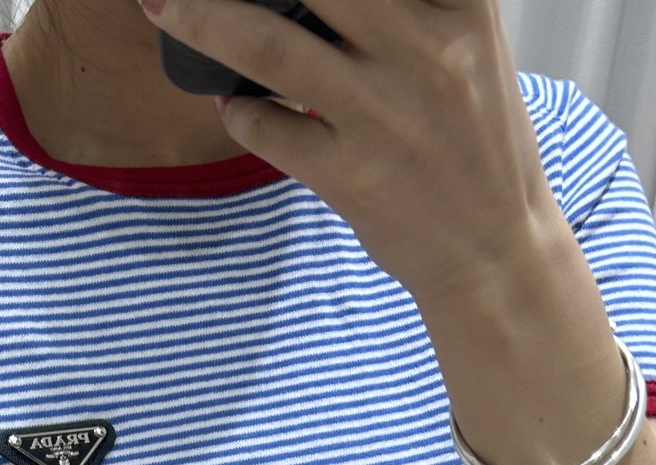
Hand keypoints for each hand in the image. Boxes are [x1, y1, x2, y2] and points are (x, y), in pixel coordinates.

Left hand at [141, 0, 559, 308]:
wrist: (493, 249)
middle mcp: (423, 49)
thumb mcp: (467, 47)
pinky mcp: (349, 175)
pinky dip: (238, 113)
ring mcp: (382, 114)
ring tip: (162, 5)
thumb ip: (408, 8)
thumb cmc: (474, 142)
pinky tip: (237, 107)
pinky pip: (265, 128)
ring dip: (201, 19)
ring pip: (267, 45)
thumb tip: (309, 0)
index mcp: (461, 4)